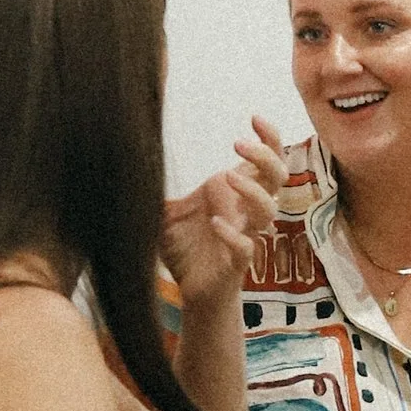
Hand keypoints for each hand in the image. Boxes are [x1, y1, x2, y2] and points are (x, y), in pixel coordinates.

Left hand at [162, 116, 287, 309]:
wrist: (190, 292)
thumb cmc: (186, 249)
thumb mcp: (167, 210)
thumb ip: (158, 187)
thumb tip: (132, 161)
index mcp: (236, 193)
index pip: (268, 159)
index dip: (269, 137)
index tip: (254, 117)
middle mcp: (246, 211)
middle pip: (278, 177)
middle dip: (265, 156)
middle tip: (237, 143)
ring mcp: (245, 235)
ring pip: (269, 210)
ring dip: (253, 191)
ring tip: (228, 175)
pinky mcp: (237, 263)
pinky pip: (246, 247)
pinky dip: (234, 234)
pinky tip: (215, 224)